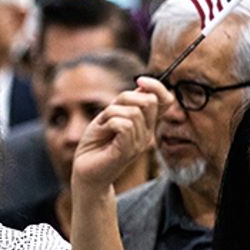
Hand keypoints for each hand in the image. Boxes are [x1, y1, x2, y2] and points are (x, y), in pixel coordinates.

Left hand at [70, 76, 167, 192]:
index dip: (156, 86)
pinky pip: (124, 125)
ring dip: (110, 114)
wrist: (84, 169)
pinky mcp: (127, 151)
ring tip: (103, 128)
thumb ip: (126, 102)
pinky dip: (108, 123)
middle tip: (108, 115)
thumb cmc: (96, 142)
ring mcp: (139, 143)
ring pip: (132, 112)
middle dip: (124, 99)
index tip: (140, 80)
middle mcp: (147, 133)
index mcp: (146, 123)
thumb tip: (143, 85)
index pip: (166, 100)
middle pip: (148, 101)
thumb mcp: (110, 115)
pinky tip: (103, 133)